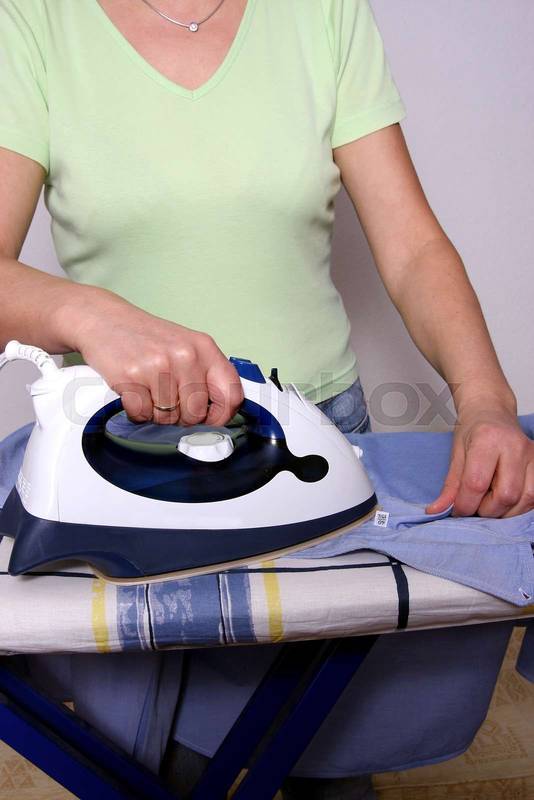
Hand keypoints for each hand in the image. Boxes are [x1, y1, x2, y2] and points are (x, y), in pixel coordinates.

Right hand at [67, 289, 243, 426]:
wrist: (105, 320)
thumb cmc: (147, 338)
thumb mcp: (186, 346)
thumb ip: (206, 375)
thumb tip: (219, 415)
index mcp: (205, 348)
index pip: (231, 394)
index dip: (222, 416)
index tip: (210, 420)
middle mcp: (185, 355)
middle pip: (195, 414)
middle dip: (182, 417)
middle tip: (168, 402)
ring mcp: (158, 366)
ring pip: (168, 418)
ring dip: (157, 414)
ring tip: (149, 390)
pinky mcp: (131, 377)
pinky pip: (142, 415)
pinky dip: (137, 412)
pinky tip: (135, 393)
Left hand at [426, 403, 533, 517]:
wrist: (492, 411)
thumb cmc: (473, 430)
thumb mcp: (456, 454)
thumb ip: (450, 486)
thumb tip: (436, 511)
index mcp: (487, 439)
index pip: (476, 483)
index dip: (465, 504)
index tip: (457, 510)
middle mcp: (514, 446)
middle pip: (506, 495)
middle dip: (487, 510)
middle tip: (475, 505)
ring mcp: (532, 454)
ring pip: (526, 499)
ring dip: (505, 511)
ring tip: (489, 502)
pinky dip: (519, 505)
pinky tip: (505, 501)